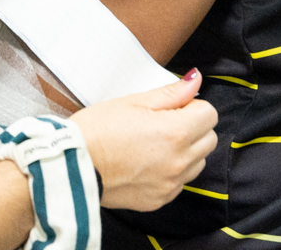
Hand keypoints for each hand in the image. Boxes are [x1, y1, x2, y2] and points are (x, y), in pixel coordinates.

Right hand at [70, 72, 217, 211]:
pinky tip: (146, 163)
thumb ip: (170, 93)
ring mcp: (171, 183)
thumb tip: (194, 80)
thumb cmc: (97, 129)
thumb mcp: (132, 101)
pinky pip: (180, 182)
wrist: (71, 166)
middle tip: (163, 123)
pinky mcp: (160, 200)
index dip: (190, 105)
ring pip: (198, 162)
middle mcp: (179, 161)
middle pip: (209, 139)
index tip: (171, 107)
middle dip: (193, 127)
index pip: (209, 114)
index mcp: (176, 132)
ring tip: (153, 145)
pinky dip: (171, 172)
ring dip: (186, 151)